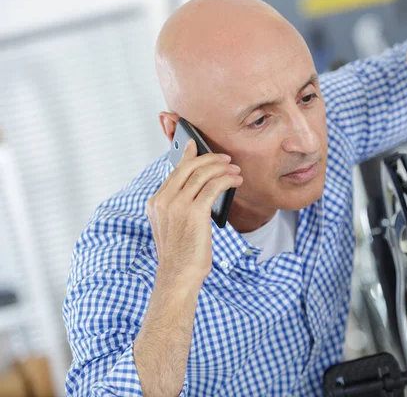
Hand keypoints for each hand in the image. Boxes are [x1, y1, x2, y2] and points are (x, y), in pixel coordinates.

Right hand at [146, 139, 242, 290]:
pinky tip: (236, 181)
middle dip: (210, 159)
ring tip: (235, 170)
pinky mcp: (194, 212)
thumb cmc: (180, 254)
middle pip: (189, 167)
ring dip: (222, 169)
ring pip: (202, 174)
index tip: (196, 145)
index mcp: (155, 202)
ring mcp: (177, 205)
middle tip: (226, 159)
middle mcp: (163, 200)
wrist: (177, 276)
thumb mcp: (173, 226)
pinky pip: (213, 187)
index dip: (188, 156)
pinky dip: (227, 180)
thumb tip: (200, 186)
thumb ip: (179, 205)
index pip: (174, 171)